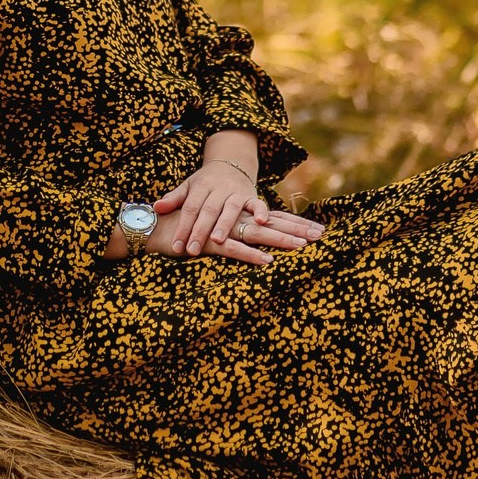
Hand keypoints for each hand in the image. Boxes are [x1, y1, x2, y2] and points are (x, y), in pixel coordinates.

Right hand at [145, 200, 321, 264]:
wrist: (155, 225)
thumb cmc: (186, 228)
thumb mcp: (214, 228)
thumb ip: (233, 232)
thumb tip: (256, 236)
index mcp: (238, 216)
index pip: (274, 218)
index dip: (296, 222)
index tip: (319, 229)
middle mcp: (235, 220)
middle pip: (273, 225)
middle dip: (298, 230)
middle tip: (322, 236)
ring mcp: (223, 231)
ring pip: (258, 235)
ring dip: (280, 240)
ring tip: (302, 247)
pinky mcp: (210, 243)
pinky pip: (233, 250)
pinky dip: (250, 256)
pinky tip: (267, 262)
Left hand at [156, 157, 258, 258]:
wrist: (230, 163)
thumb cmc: (205, 182)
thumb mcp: (188, 187)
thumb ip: (174, 199)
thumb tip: (156, 208)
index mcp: (201, 186)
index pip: (190, 208)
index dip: (182, 227)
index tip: (176, 246)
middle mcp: (219, 188)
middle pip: (208, 210)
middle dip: (199, 231)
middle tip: (191, 250)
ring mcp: (236, 191)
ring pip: (231, 208)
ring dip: (224, 224)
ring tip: (217, 240)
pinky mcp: (252, 195)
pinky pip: (258, 203)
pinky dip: (261, 211)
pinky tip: (260, 222)